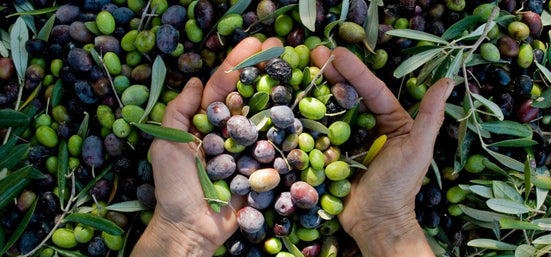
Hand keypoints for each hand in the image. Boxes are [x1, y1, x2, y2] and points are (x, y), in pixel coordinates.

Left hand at [131, 37, 283, 256]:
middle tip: (283, 47)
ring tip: (296, 70)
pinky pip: (276, 146)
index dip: (238, 63)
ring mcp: (247, 148)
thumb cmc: (175, 188)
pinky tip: (301, 110)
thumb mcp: (166, 145)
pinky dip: (289, 129)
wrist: (193, 228)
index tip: (257, 43)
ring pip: (265, 116)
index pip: (223, 86)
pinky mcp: (261, 167)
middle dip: (264, 69)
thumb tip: (195, 82)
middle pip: (249, 95)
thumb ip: (177, 112)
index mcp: (205, 123)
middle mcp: (228, 131)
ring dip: (280, 92)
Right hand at [311, 46, 453, 256]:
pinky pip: (320, 132)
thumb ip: (431, 116)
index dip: (355, 71)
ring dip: (318, 90)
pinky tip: (296, 101)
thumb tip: (447, 81)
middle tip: (314, 53)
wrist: (375, 222)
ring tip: (303, 70)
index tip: (337, 53)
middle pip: (349, 94)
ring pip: (332, 109)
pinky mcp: (331, 153)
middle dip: (333, 73)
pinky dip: (309, 117)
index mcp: (392, 121)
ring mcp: (348, 139)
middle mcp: (369, 126)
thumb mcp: (418, 149)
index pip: (372, 90)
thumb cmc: (400, 187)